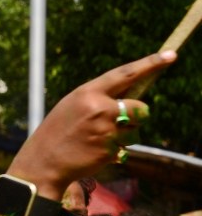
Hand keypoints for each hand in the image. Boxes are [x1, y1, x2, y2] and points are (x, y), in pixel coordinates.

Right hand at [9, 50, 176, 197]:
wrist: (44, 160)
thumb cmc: (59, 130)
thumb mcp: (73, 104)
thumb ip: (100, 98)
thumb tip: (132, 96)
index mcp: (88, 92)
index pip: (125, 74)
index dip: (149, 64)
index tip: (170, 55)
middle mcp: (100, 108)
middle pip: (141, 109)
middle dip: (135, 116)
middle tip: (115, 122)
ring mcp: (106, 130)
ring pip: (135, 130)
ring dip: (125, 134)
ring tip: (97, 138)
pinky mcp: (111, 150)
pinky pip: (126, 147)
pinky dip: (116, 149)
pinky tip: (95, 150)